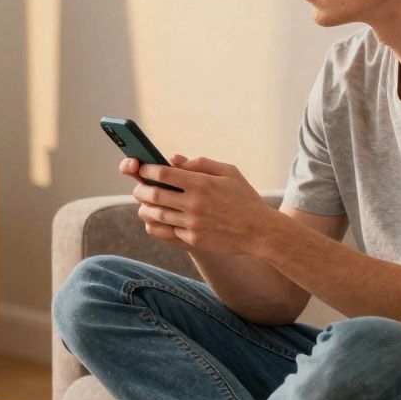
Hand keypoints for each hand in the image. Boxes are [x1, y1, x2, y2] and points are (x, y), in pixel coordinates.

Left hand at [128, 155, 274, 255]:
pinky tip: (155, 219)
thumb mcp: (229, 172)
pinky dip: (157, 225)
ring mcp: (193, 224)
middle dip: (141, 189)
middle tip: (139, 187)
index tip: (144, 168)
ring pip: (156, 215)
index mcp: (201, 184)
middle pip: (154, 195)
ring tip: (145, 203)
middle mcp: (194, 204)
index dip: (148, 170)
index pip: (163, 174)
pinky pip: (166, 232)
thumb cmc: (245, 198)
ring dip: (145, 208)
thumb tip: (174, 159)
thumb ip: (200, 163)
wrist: (260, 232)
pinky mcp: (194, 240)